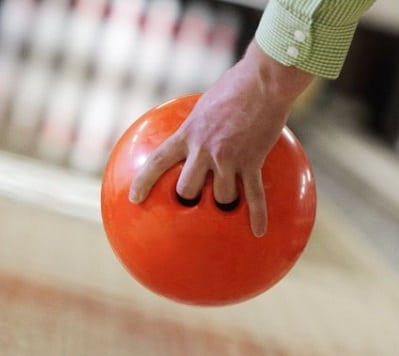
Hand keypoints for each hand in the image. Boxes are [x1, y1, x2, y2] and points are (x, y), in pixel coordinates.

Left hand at [129, 40, 314, 236]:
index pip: (157, 162)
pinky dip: (256, 215)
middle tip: (195, 198)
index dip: (143, 183)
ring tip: (229, 203)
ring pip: (220, 197)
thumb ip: (197, 126)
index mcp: (188, 134)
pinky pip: (254, 196)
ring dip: (223, 202)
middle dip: (189, 197)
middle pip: (187, 190)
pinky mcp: (252, 162)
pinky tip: (258, 232)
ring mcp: (228, 158)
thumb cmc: (235, 86)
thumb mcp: (204, 105)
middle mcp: (204, 150)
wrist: (264, 80)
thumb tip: (196, 137)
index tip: (134, 198)